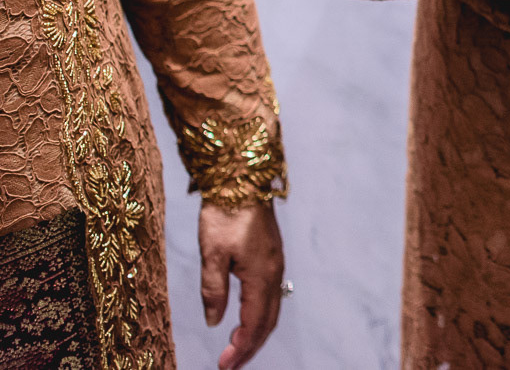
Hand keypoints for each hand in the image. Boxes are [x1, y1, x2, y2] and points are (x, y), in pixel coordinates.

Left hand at [199, 201, 284, 369]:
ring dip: (256, 332)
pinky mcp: (271, 257)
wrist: (243, 181)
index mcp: (260, 275)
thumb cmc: (225, 214)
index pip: (254, 323)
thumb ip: (213, 290)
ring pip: (271, 309)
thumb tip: (215, 321)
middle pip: (267, 321)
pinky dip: (260, 314)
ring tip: (236, 348)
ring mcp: (275, 264)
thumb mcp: (211, 254)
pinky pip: (271, 295)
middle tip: (230, 364)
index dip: (240, 348)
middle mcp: (274, 273)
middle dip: (250, 346)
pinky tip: (246, 317)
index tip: (223, 365)